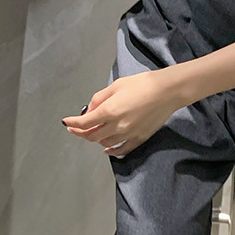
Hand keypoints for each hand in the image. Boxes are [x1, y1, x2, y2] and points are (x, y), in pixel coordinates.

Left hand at [62, 71, 182, 155]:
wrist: (168, 91)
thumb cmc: (142, 84)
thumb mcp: (116, 86)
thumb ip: (99, 99)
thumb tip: (90, 110)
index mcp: (109, 111)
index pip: (85, 123)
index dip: (73, 123)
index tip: (66, 122)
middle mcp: (117, 126)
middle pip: (92, 136)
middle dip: (81, 133)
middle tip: (75, 129)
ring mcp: (129, 134)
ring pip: (105, 143)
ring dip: (96, 139)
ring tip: (92, 133)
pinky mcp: (139, 138)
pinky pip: (122, 149)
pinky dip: (112, 151)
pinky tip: (107, 149)